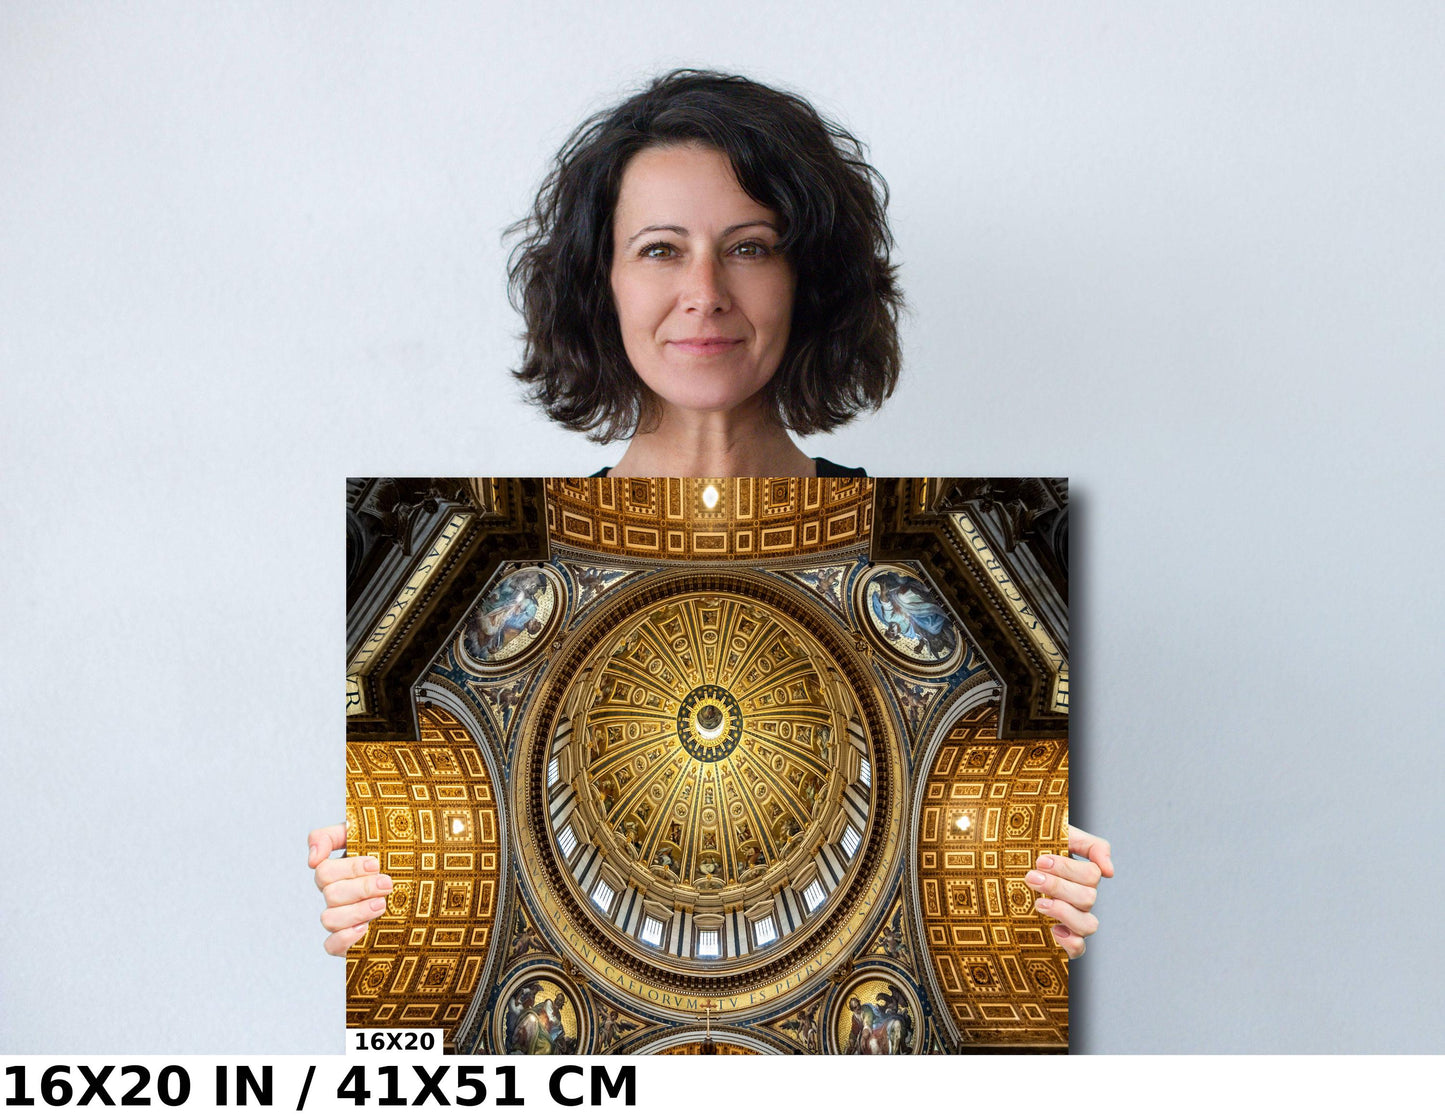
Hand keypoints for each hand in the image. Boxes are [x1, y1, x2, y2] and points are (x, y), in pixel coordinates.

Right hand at [308, 823, 392, 956]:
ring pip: (328, 919)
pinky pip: (331, 946)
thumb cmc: (403, 858)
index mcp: (340, 872)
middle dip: (361, 888)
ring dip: (356, 911)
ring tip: (383, 905)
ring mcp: (343, 919)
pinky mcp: (350, 942)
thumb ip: (335, 835)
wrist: (432, 887)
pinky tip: (366, 928)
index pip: (323, 870)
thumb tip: (312, 859)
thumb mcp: (375, 835)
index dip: (348, 868)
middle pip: (330, 893)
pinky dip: (345, 938)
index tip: (376, 863)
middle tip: (388, 884)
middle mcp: (338, 896)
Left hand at [1026, 825, 1112, 959]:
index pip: (1092, 875)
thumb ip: (1091, 846)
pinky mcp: (1061, 940)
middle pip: (1088, 898)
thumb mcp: (1059, 836)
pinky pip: (1079, 949)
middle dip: (1058, 886)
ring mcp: (1072, 921)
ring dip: (1063, 912)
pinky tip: (1052, 929)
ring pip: (1089, 925)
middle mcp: (1080, 899)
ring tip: (1039, 903)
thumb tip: (1110, 872)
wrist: (995, 867)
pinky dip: (1070, 942)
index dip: (1068, 869)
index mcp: (1081, 875)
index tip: (1040, 861)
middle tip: (1031, 877)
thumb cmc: (1028, 849)